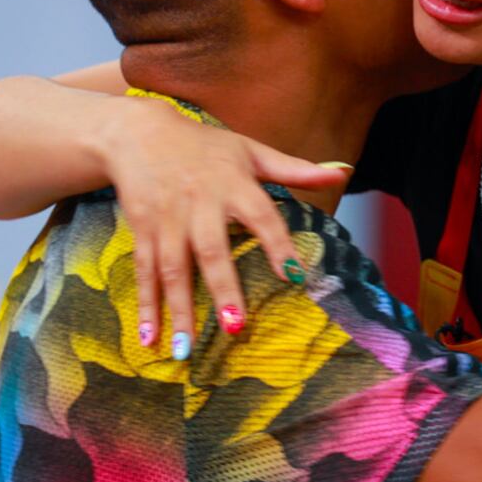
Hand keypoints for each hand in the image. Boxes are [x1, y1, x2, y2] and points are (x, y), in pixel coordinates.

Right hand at [96, 94, 348, 352]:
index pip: (261, 216)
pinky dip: (145, 305)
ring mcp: (168, 220)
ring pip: (174, 269)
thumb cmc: (204, 146)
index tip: (294, 278)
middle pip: (212, 250)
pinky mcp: (143, 231)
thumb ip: (294, 169)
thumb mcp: (250, 150)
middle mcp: (199, 204)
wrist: (139, 133)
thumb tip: (342, 171)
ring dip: (179, 309)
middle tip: (235, 326)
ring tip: (185, 349)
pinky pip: (144, 271)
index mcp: (232, 184)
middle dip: (222, 288)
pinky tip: (148, 338)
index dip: (278, 245)